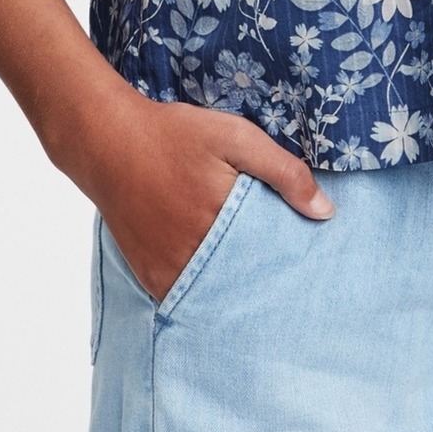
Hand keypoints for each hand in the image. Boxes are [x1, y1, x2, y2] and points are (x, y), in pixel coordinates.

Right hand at [76, 90, 334, 304]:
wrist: (107, 141)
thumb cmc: (174, 135)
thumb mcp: (236, 137)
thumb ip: (283, 173)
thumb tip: (325, 213)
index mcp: (221, 225)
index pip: (271, 263)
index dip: (290, 265)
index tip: (308, 268)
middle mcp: (194, 258)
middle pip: (245, 284)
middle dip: (266, 283)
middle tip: (288, 284)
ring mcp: (168, 271)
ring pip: (216, 295)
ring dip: (235, 290)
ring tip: (256, 282)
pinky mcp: (149, 276)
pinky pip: (186, 296)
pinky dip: (204, 291)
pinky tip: (218, 278)